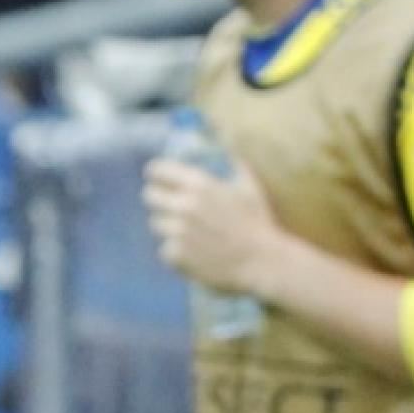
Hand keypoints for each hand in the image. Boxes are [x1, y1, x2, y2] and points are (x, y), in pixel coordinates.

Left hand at [142, 156, 282, 296]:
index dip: (156, 174)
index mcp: (199, 184)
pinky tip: (195, 253)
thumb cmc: (259, 224)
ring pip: (156, 223)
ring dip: (168, 227)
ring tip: (190, 234)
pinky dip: (176, 251)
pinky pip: (165, 249)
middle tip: (172, 209)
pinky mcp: (177, 254)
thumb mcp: (250, 188)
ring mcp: (178, 231)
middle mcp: (184, 205)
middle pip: (149, 196)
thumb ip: (236, 165)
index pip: (157, 170)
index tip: (157, 179)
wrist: (264, 263)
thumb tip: (230, 149)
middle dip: (160, 200)